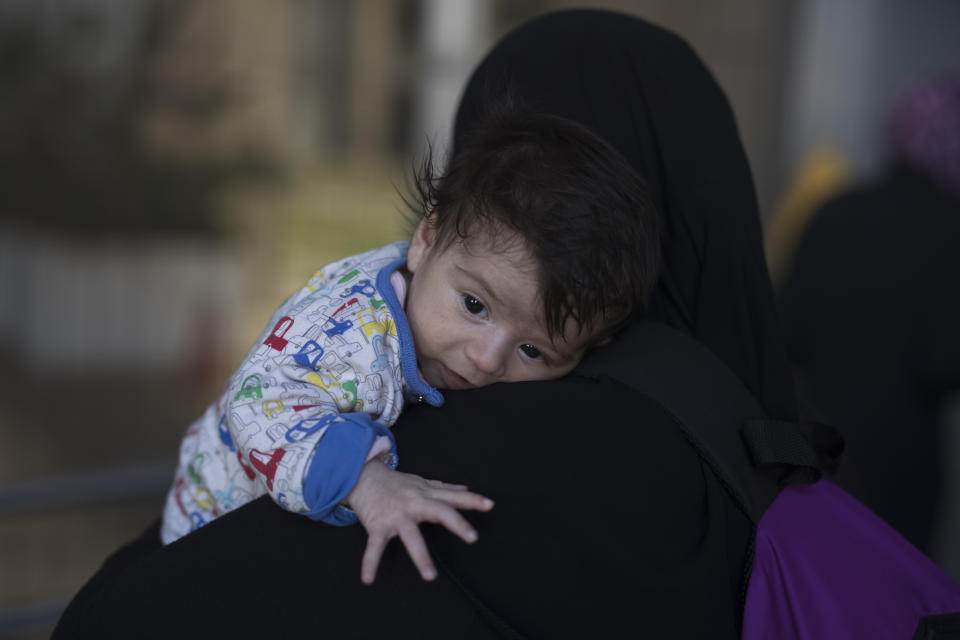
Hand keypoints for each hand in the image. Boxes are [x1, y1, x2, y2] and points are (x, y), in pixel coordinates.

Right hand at [344, 460, 493, 583]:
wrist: (363, 476)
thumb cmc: (396, 483)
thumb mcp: (421, 483)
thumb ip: (444, 488)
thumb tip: (466, 488)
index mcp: (427, 495)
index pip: (454, 496)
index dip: (472, 500)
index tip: (490, 505)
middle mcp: (415, 504)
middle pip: (439, 512)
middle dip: (456, 523)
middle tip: (473, 537)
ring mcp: (397, 515)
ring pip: (412, 536)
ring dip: (420, 556)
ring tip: (430, 577)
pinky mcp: (378, 525)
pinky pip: (375, 546)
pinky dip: (370, 562)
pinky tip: (369, 579)